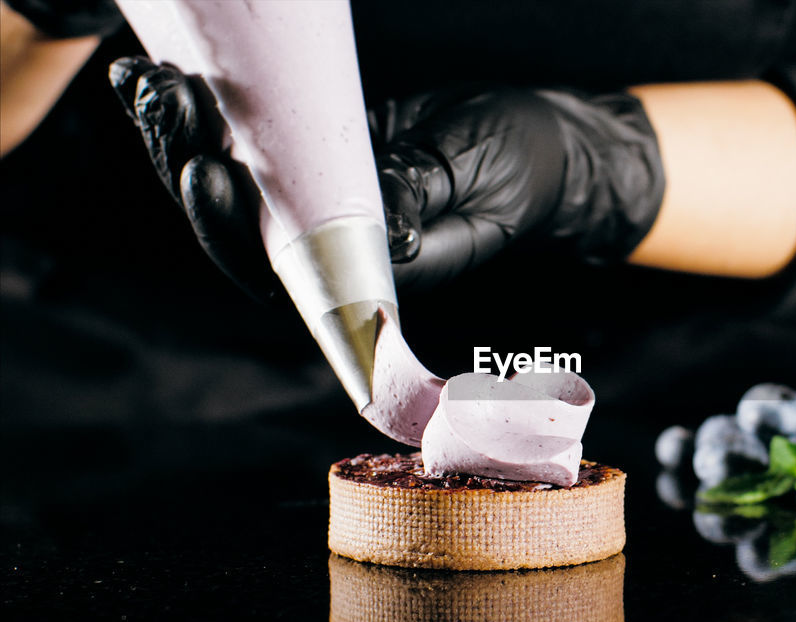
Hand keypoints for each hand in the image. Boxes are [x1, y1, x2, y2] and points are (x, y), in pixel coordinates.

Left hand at [108, 57, 664, 297]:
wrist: (544, 144)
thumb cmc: (522, 174)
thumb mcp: (476, 184)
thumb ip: (419, 198)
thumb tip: (377, 221)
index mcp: (365, 270)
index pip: (278, 267)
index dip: (230, 228)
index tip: (209, 172)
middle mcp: (330, 243)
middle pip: (234, 223)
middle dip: (187, 164)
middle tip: (167, 102)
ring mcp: (318, 196)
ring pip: (231, 180)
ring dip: (182, 135)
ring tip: (151, 84)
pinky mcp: (316, 151)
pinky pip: (250, 137)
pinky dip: (210, 112)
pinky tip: (170, 77)